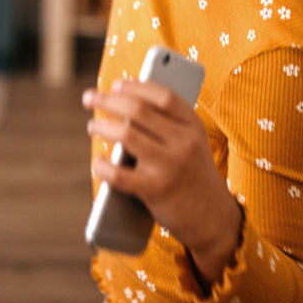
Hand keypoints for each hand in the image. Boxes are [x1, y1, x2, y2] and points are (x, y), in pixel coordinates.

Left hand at [84, 81, 242, 288]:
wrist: (213, 217)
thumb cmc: (192, 174)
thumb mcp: (193, 143)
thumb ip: (169, 124)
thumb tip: (124, 102)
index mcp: (193, 126)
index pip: (162, 95)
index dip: (136, 86)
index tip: (116, 84)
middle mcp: (183, 142)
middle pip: (138, 110)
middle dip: (107, 100)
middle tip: (89, 98)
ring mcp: (169, 166)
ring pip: (125, 135)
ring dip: (101, 127)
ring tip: (92, 126)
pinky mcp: (155, 190)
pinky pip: (118, 174)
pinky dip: (102, 165)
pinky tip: (98, 161)